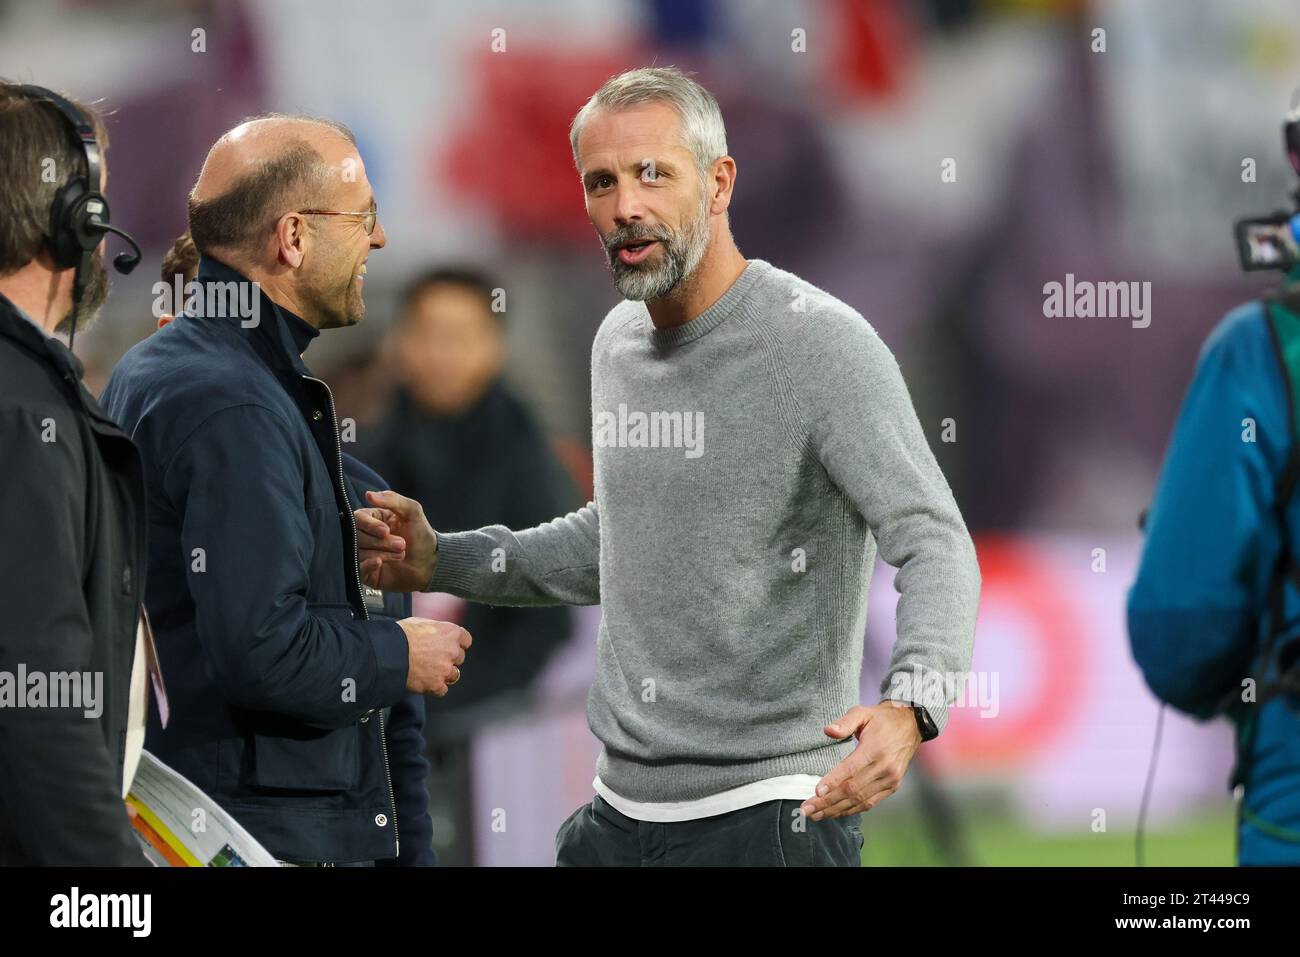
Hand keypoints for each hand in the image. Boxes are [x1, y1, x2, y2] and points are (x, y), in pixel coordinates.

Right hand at [355, 489, 437, 592]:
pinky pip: (357, 568)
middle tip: (402, 544)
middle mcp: (364, 535)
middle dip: (381, 541)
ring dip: (382, 553)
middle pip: (357, 536)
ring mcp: (363, 554)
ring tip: (401, 554)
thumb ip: (393, 499)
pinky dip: (367, 565)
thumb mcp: (412, 511)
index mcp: (372, 519)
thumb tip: (368, 494)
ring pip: (358, 552)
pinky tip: (380, 562)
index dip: (370, 525)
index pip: (357, 518)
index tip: (386, 530)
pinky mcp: (365, 572)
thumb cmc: (421, 535)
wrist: (430, 562)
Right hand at [398, 617, 470, 695]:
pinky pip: (442, 689)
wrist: (390, 653)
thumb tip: (436, 632)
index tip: (452, 646)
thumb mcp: (421, 622)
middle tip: (434, 658)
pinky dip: (435, 687)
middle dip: (449, 658)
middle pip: (459, 658)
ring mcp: (445, 669)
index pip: (466, 640)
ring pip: (453, 675)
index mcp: (451, 633)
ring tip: (428, 671)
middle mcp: (452, 651)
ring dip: (443, 674)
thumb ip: (435, 629)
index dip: (457, 644)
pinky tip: (425, 681)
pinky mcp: (436, 684)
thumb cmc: (401, 635)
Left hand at [799, 700, 920, 820]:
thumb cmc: (882, 719)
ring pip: (860, 800)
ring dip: (837, 810)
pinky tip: (836, 813)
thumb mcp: (863, 712)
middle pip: (852, 789)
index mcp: (875, 749)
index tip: (816, 792)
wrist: (911, 726)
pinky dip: (852, 810)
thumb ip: (845, 722)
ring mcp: (890, 779)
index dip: (832, 782)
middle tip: (807, 809)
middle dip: (827, 801)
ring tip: (816, 815)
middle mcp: (884, 767)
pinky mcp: (893, 786)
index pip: (850, 769)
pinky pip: (870, 803)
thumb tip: (828, 731)